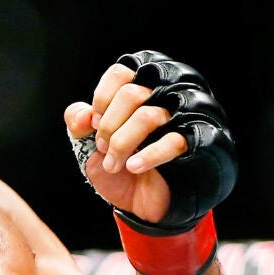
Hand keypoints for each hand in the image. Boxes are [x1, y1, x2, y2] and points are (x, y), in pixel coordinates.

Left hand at [65, 51, 236, 230]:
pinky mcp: (195, 142)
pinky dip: (147, 156)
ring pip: (148, 116)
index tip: (93, 124)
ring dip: (122, 143)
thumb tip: (82, 114)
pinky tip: (133, 167)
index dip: (102, 99)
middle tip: (101, 147)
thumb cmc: (121, 164)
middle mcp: (164, 96)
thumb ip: (78, 121)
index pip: (121, 73)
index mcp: (140, 89)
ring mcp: (182, 118)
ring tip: (113, 164)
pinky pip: (172, 142)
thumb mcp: (88, 144)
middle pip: (132, 94)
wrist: (144, 202)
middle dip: (108, 125)